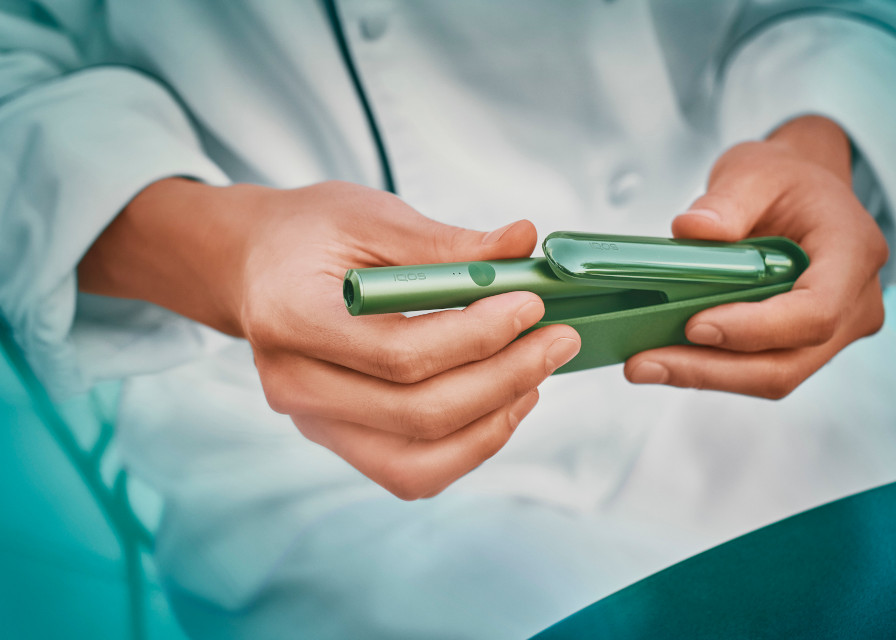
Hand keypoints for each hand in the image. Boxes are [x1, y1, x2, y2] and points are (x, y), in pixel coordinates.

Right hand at [80, 179, 579, 498]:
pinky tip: (503, 402)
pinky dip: (467, 446)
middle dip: (504, 378)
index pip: (399, 353)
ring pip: (419, 461)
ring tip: (537, 375)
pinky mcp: (338, 437)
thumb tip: (526, 244)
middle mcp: (296, 384)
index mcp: (291, 317)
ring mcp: (313, 421)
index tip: (531, 303)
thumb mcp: (371, 216)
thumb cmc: (309, 234)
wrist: (256, 266)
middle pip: (417, 413)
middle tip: (559, 339)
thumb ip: (446, 242)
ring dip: (493, 424)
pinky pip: (411, 471)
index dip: (477, 335)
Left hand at [625, 115, 888, 397]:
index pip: (815, 312)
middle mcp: (852, 302)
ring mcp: (831, 331)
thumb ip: (726, 200)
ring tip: (643, 364)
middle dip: (711, 370)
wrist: (799, 191)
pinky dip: (707, 367)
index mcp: (852, 253)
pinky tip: (663, 358)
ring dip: (702, 376)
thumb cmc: (784, 180)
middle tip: (645, 363)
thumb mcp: (754, 170)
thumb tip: (690, 229)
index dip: (755, 328)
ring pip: (770, 376)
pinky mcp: (798, 345)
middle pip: (787, 363)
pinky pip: (756, 368)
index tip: (695, 326)